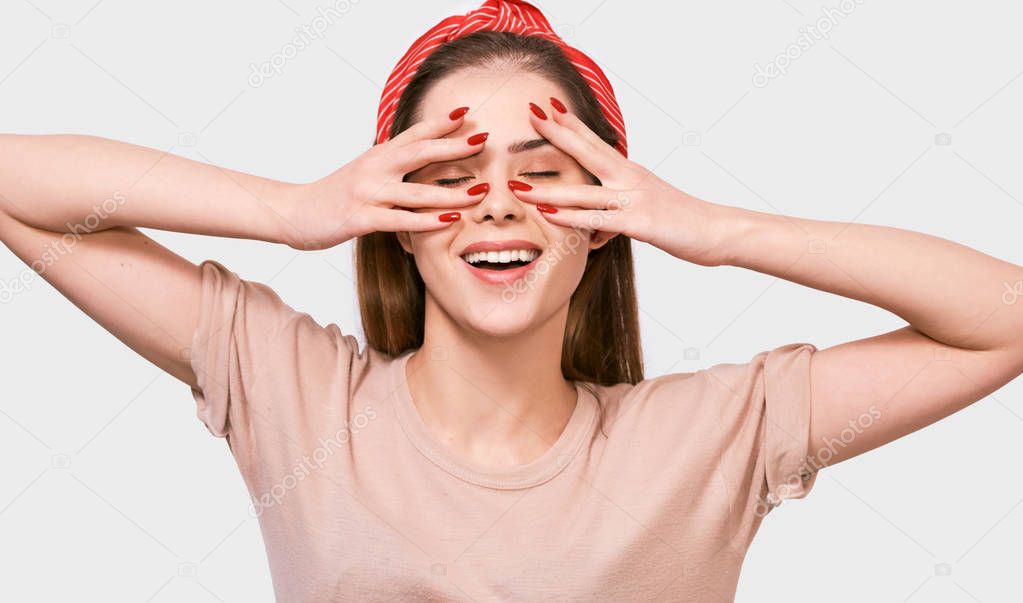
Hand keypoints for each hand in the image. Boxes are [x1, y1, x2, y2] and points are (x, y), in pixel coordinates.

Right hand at [277, 107, 490, 249]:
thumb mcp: (363, 173)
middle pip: (420, 153)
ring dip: (451, 193)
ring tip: (481, 192)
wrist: (292, 212)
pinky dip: (428, 222)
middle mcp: (374, 169)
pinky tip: (450, 221)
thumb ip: (390, 165)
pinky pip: (400, 220)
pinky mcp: (361, 219)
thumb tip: (417, 158)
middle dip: (454, 146)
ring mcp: (368, 194)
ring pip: (417, 192)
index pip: (413, 134)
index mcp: (377, 156)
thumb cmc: (332, 195)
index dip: (439, 122)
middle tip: (485, 140)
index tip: (467, 112)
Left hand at [507, 98, 727, 266]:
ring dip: (548, 189)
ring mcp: (633, 199)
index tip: (548, 107)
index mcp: (631, 172)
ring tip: (517, 185)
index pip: (595, 142)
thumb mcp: (647, 206)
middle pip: (587, 152)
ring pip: (583, 192)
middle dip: (557, 133)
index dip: (571, 125)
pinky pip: (597, 220)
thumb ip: (619, 209)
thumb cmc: (683, 221)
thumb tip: (599, 223)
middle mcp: (630, 179)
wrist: (717, 231)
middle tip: (531, 114)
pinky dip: (570, 218)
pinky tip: (548, 216)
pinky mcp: (638, 223)